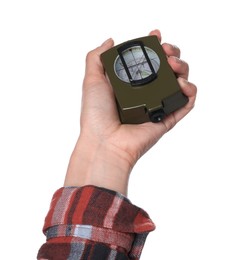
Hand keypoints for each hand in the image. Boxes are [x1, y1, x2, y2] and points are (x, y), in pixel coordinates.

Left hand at [64, 30, 196, 194]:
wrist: (104, 142)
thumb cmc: (96, 114)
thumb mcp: (92, 80)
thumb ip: (96, 57)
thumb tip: (111, 41)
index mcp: (129, 84)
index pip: (147, 61)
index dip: (154, 47)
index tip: (156, 36)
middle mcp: (144, 93)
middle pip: (166, 69)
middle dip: (171, 54)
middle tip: (167, 52)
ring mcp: (157, 105)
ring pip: (178, 83)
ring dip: (182, 68)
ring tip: (174, 65)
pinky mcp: (167, 119)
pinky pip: (185, 104)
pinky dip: (190, 91)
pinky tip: (183, 84)